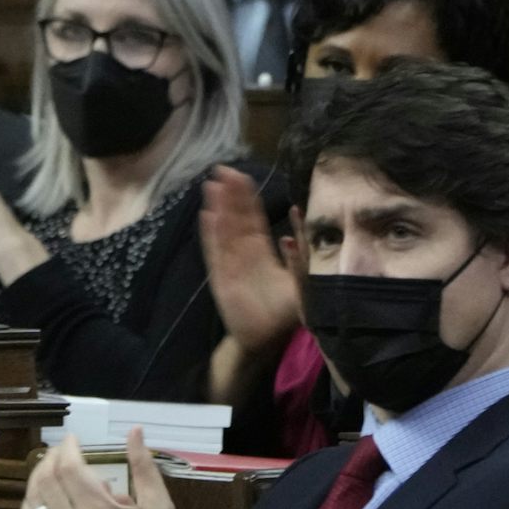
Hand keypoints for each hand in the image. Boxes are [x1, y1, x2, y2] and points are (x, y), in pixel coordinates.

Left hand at [21, 429, 184, 508]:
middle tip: (60, 452)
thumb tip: (133, 430)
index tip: (72, 441)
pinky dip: (31, 507)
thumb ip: (144, 467)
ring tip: (49, 470)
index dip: (66, 448)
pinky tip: (40, 497)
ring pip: (33, 502)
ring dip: (39, 480)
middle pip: (46, 481)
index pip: (68, 468)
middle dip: (51, 459)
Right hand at [200, 165, 297, 352]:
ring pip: (223, 230)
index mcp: (263, 251)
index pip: (254, 218)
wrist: (264, 339)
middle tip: (223, 169)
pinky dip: (210, 234)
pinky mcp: (220, 277)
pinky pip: (214, 251)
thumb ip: (300, 260)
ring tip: (211, 185)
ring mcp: (230, 263)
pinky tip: (207, 216)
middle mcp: (245, 253)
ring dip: (218, 208)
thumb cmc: (285, 313)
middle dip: (229, 194)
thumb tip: (292, 233)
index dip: (247, 197)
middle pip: (236, 218)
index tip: (241, 176)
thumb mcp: (302, 285)